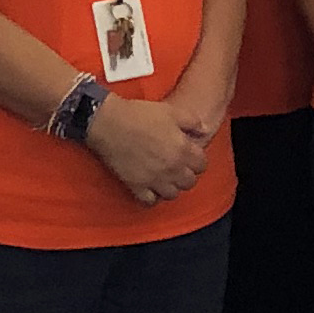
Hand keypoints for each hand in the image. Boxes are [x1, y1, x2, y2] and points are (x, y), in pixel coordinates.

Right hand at [86, 95, 211, 204]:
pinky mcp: (136, 186)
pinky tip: (149, 187)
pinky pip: (150, 201)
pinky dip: (151, 197)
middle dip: (186, 174)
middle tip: (178, 166)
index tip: (190, 155)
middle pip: (189, 182)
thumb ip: (192, 122)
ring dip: (171, 187)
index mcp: (182, 149)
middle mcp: (172, 168)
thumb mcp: (171, 111)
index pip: (202, 165)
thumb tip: (204, 130)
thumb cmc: (139, 114)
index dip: (197, 160)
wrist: (109, 123)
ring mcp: (154, 179)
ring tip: (164, 177)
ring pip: (172, 195)